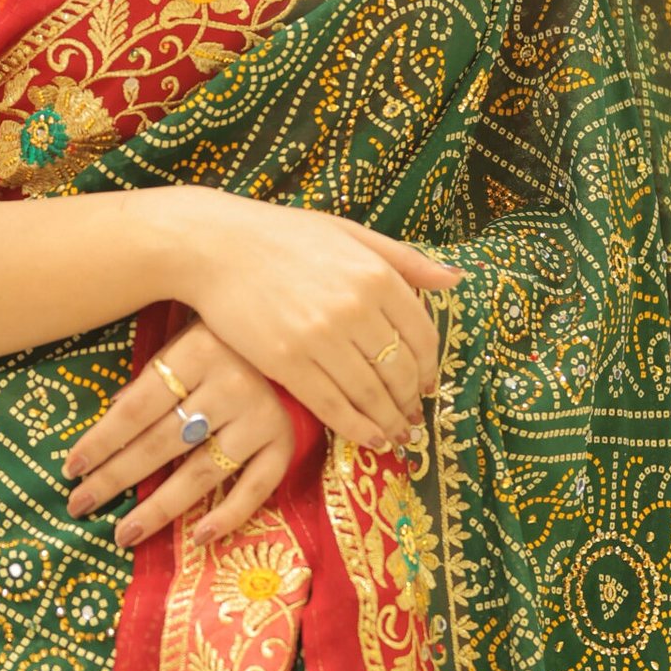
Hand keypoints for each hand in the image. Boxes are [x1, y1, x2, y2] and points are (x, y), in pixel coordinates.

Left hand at [63, 319, 296, 550]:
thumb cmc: (229, 334)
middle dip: (116, 478)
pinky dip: (229, 515)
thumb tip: (111, 416)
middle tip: (80, 505)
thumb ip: (153, 378)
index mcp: (198, 352)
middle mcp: (232, 386)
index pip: (137, 408)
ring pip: (201, 472)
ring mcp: (261, 417)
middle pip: (162, 443)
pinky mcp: (286, 441)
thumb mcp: (186, 340)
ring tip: (123, 533)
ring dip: (159, 507)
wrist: (299, 327)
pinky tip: (197, 537)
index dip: (101, 441)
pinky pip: (256, 487)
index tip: (71, 469)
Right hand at [167, 189, 456, 449]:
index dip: (430, 367)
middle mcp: (355, 307)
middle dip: (412, 400)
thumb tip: (456, 280)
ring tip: (396, 434)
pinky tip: (368, 438)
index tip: (428, 384)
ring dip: (390, 421)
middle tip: (412, 416)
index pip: (422, 335)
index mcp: (376, 274)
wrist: (214, 245)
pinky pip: (333, 406)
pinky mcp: (287, 363)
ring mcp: (321, 338)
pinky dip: (357, 428)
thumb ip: (404, 259)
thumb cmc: (281, 235)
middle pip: (401, 370)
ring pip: (371, 394)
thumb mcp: (349, 232)